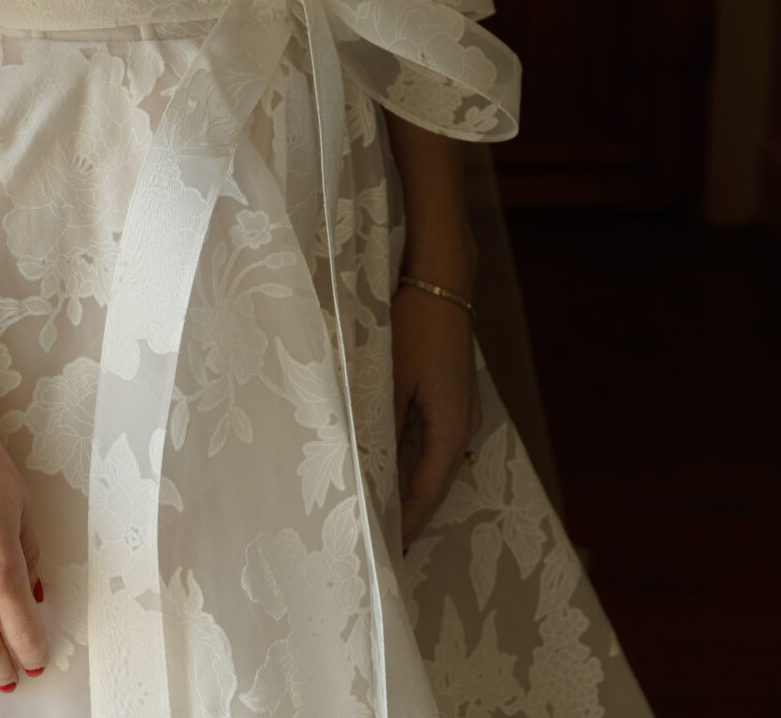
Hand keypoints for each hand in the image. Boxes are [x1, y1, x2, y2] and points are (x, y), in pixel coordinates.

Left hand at [391, 283, 481, 548]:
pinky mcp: (455, 395)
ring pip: (436, 461)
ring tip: (387, 509)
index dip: (409, 522)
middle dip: (412, 510)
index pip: (428, 491)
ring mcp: (463, 411)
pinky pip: (437, 440)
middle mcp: (464, 426)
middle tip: (385, 538)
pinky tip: (397, 463)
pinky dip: (417, 459)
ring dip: (414, 485)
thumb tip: (370, 467)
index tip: (391, 551)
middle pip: (437, 481)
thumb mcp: (392, 379)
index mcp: (451, 428)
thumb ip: (383, 426)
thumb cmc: (415, 328)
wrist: (443, 282)